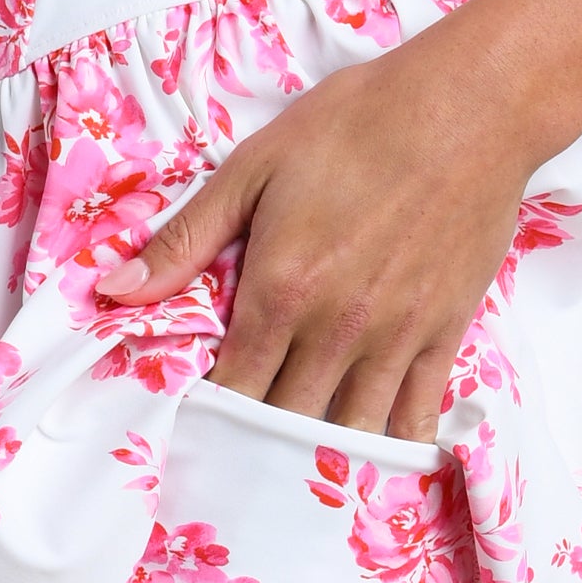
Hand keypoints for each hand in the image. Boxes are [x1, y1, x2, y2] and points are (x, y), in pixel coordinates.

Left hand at [94, 20, 547, 441]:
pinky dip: (389, 446)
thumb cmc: (354, 124)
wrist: (467, 107)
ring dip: (319, 457)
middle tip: (235, 460)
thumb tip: (114, 289)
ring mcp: (396, 339)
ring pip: (349, 434)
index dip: (209, 417)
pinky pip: (415, 416)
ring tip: (292, 475)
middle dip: (256, 448)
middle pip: (286, 423)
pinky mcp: (445, 334)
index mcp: (280, 289)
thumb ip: (186, 237)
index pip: (232, 388)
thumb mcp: (254, 167)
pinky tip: (371, 463)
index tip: (194, 429)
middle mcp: (336, 329)